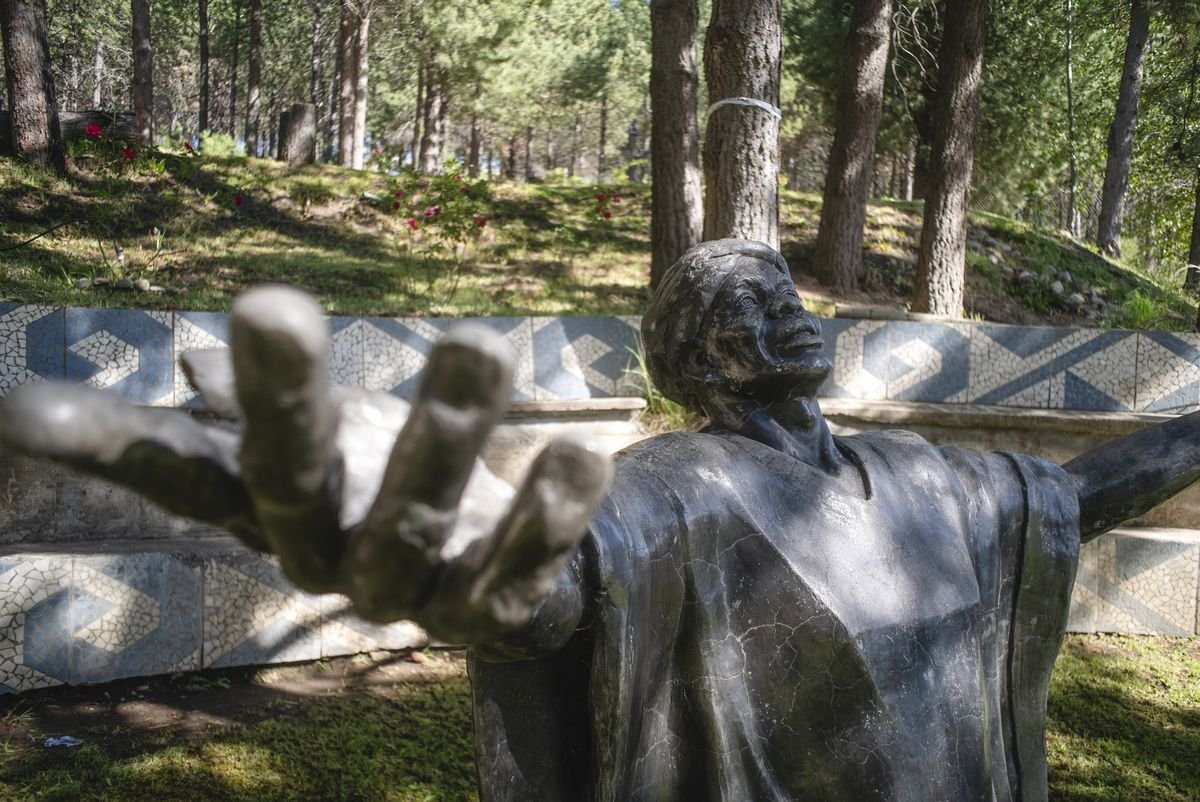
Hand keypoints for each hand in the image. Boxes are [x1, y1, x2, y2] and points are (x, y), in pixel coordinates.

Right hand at [0, 287, 612, 642]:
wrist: (510, 595)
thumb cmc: (399, 498)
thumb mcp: (334, 452)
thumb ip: (262, 420)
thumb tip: (184, 373)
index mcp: (276, 511)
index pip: (182, 476)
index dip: (108, 446)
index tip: (16, 409)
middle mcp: (328, 556)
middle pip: (292, 482)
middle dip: (282, 403)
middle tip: (270, 301)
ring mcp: (411, 594)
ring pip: (414, 518)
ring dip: (442, 433)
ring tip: (475, 343)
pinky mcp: (495, 614)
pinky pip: (522, 566)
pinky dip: (546, 514)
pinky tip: (579, 451)